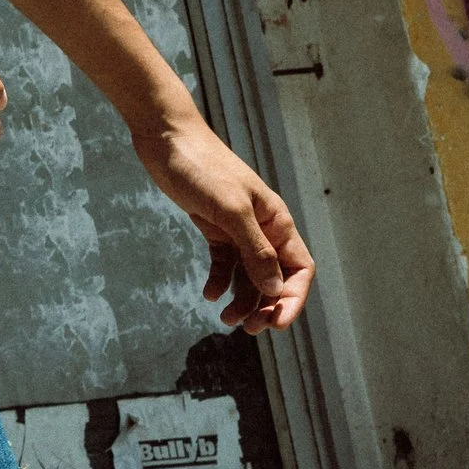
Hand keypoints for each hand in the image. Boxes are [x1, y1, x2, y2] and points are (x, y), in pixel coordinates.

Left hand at [133, 112, 315, 331]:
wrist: (168, 139)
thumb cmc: (203, 168)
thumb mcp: (231, 210)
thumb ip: (254, 249)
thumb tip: (275, 288)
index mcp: (277, 222)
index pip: (299, 269)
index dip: (293, 298)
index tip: (277, 324)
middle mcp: (263, 228)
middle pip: (275, 277)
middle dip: (266, 306)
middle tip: (248, 329)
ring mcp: (238, 229)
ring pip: (249, 275)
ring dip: (243, 300)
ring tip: (225, 319)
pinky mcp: (215, 228)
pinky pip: (224, 263)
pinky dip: (219, 281)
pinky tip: (208, 294)